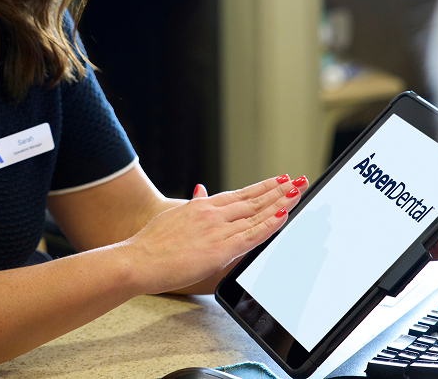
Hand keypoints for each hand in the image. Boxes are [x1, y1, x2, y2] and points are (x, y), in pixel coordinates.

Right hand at [125, 175, 306, 294]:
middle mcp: (213, 213)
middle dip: (278, 191)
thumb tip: (201, 190)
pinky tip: (283, 216)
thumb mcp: (174, 215)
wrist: (139, 258)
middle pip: (253, 200)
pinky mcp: (219, 249)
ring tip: (297, 193)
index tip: (279, 180)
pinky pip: (251, 236)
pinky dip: (269, 225)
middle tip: (298, 181)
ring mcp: (217, 230)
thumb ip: (192, 204)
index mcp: (203, 206)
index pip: (240, 194)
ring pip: (256, 214)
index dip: (262, 187)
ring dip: (279, 203)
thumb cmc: (152, 242)